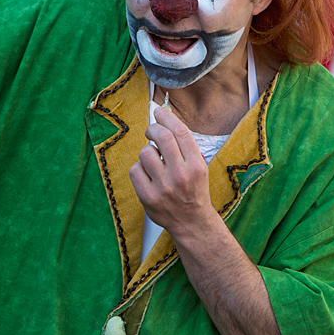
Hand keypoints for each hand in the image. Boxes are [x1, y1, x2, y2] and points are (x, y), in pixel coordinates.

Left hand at [129, 107, 212, 232]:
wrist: (192, 221)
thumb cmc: (193, 189)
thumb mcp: (199, 167)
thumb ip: (184, 146)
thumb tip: (165, 119)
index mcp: (196, 165)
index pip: (180, 132)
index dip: (167, 117)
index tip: (159, 113)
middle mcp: (181, 175)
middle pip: (162, 137)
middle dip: (153, 128)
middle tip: (151, 130)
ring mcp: (163, 187)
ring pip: (145, 152)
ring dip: (147, 152)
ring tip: (154, 161)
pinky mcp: (148, 197)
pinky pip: (135, 169)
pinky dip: (139, 168)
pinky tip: (148, 175)